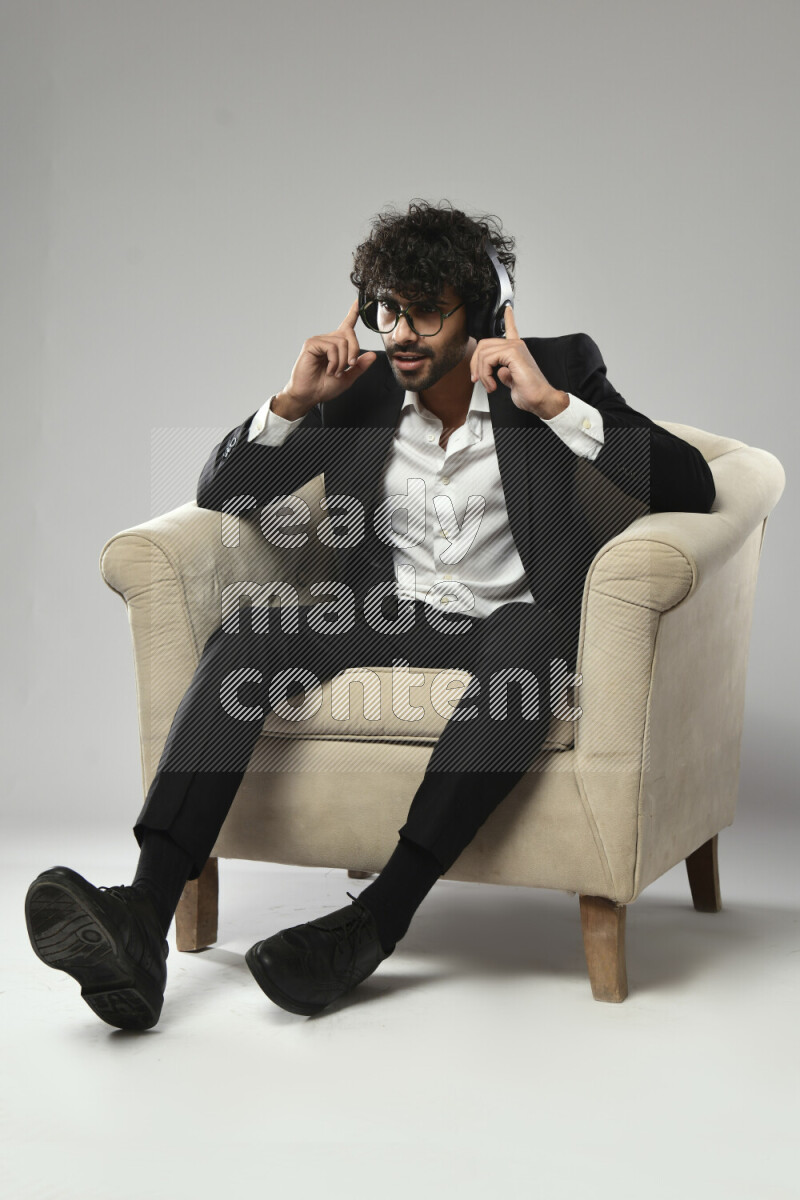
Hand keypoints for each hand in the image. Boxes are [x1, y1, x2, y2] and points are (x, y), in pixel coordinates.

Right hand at [279, 298, 376, 414]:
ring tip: (335, 372)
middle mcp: (328, 340)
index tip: (359, 300)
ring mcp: (319, 341)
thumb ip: (360, 366)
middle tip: (349, 367)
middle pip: (350, 333)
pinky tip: (330, 370)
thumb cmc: (324, 387)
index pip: (347, 325)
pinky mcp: (311, 344)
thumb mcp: (348, 378)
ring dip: (343, 361)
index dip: (353, 312)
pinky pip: (331, 347)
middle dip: (354, 351)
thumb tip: (373, 355)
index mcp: (336, 346)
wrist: (309, 395)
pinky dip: (334, 361)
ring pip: (342, 342)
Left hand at [469, 305, 567, 417]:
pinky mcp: (512, 353)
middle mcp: (516, 345)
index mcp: (516, 351)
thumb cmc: (530, 393)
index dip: (508, 318)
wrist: (540, 399)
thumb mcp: (512, 381)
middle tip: (478, 379)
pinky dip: (486, 375)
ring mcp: (514, 347)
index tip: (507, 309)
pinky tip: (493, 385)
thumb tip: (499, 372)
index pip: (511, 329)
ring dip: (481, 373)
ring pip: (483, 353)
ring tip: (489, 386)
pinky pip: (487, 359)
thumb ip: (504, 373)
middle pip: (484, 345)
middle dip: (475, 364)